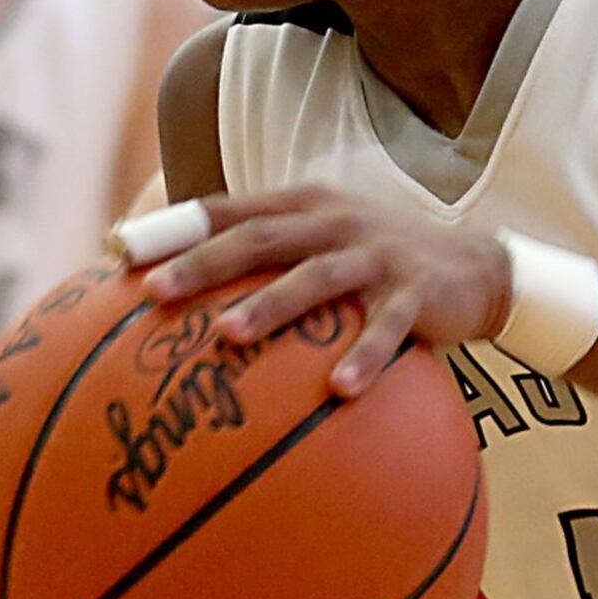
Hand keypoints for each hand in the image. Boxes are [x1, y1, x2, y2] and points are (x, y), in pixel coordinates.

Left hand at [142, 186, 512, 395]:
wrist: (477, 267)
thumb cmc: (376, 263)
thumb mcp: (321, 245)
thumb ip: (262, 259)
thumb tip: (179, 288)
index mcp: (302, 207)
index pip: (227, 210)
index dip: (174, 228)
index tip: (120, 252)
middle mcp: (333, 224)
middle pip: (258, 239)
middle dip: (203, 263)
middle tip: (156, 292)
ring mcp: (375, 257)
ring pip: (314, 279)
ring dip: (270, 307)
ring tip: (229, 336)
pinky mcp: (415, 294)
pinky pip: (387, 330)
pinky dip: (364, 357)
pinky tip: (340, 390)